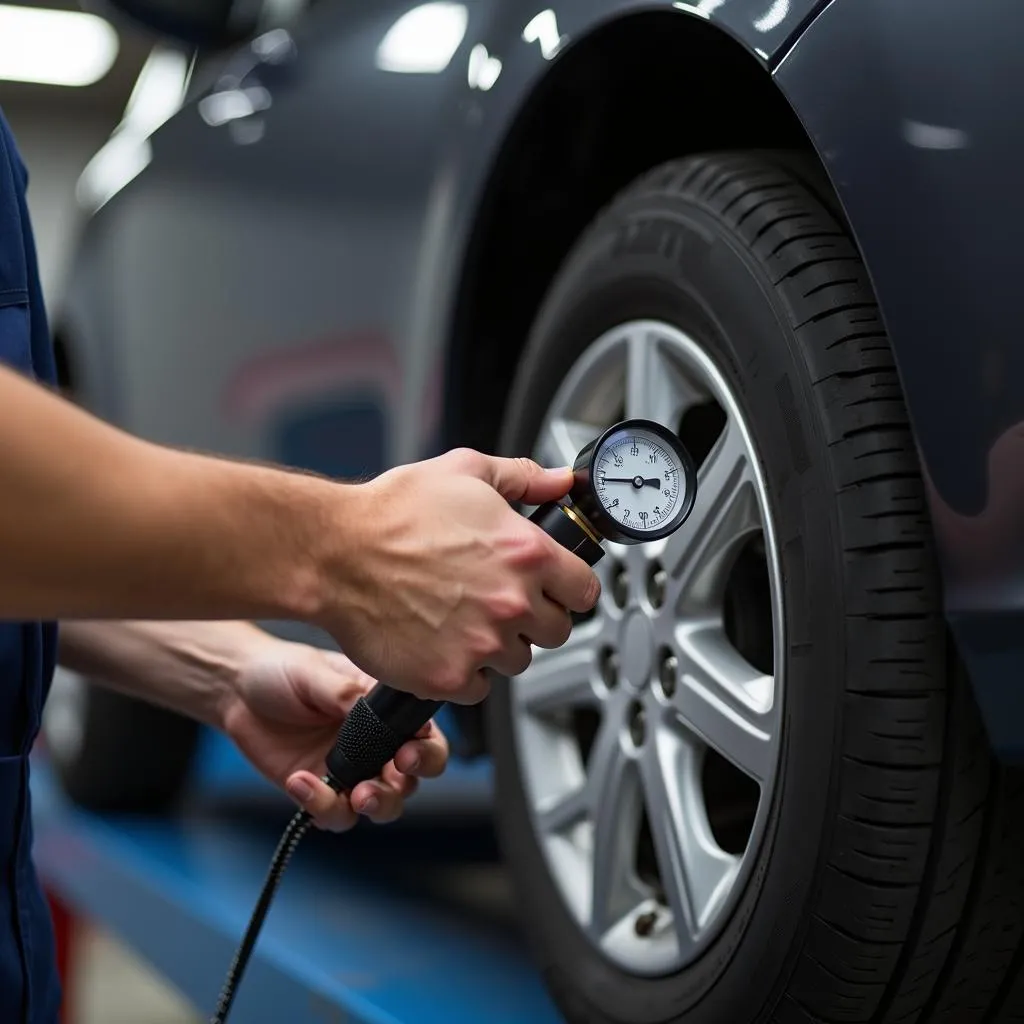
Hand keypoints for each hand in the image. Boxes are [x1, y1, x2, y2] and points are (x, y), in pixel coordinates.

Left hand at [221, 638, 448, 830]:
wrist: (238, 692)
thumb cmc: (284, 671)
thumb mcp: (315, 672)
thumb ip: (345, 692)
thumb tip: (369, 707)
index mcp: (385, 710)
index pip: (423, 734)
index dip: (427, 747)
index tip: (410, 750)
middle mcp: (376, 744)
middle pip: (414, 776)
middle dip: (409, 780)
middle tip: (393, 773)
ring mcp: (351, 772)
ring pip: (383, 805)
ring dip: (378, 804)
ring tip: (358, 795)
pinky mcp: (321, 793)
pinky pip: (335, 814)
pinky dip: (322, 806)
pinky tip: (301, 782)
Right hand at [321, 449, 600, 704]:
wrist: (334, 555)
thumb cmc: (391, 513)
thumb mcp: (464, 472)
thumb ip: (522, 477)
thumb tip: (560, 481)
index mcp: (527, 553)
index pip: (586, 590)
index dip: (568, 587)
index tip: (552, 586)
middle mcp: (513, 603)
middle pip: (557, 631)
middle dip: (534, 617)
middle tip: (498, 601)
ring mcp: (482, 645)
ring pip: (518, 661)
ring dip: (498, 646)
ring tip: (461, 618)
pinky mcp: (449, 677)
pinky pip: (478, 688)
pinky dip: (463, 672)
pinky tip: (440, 641)